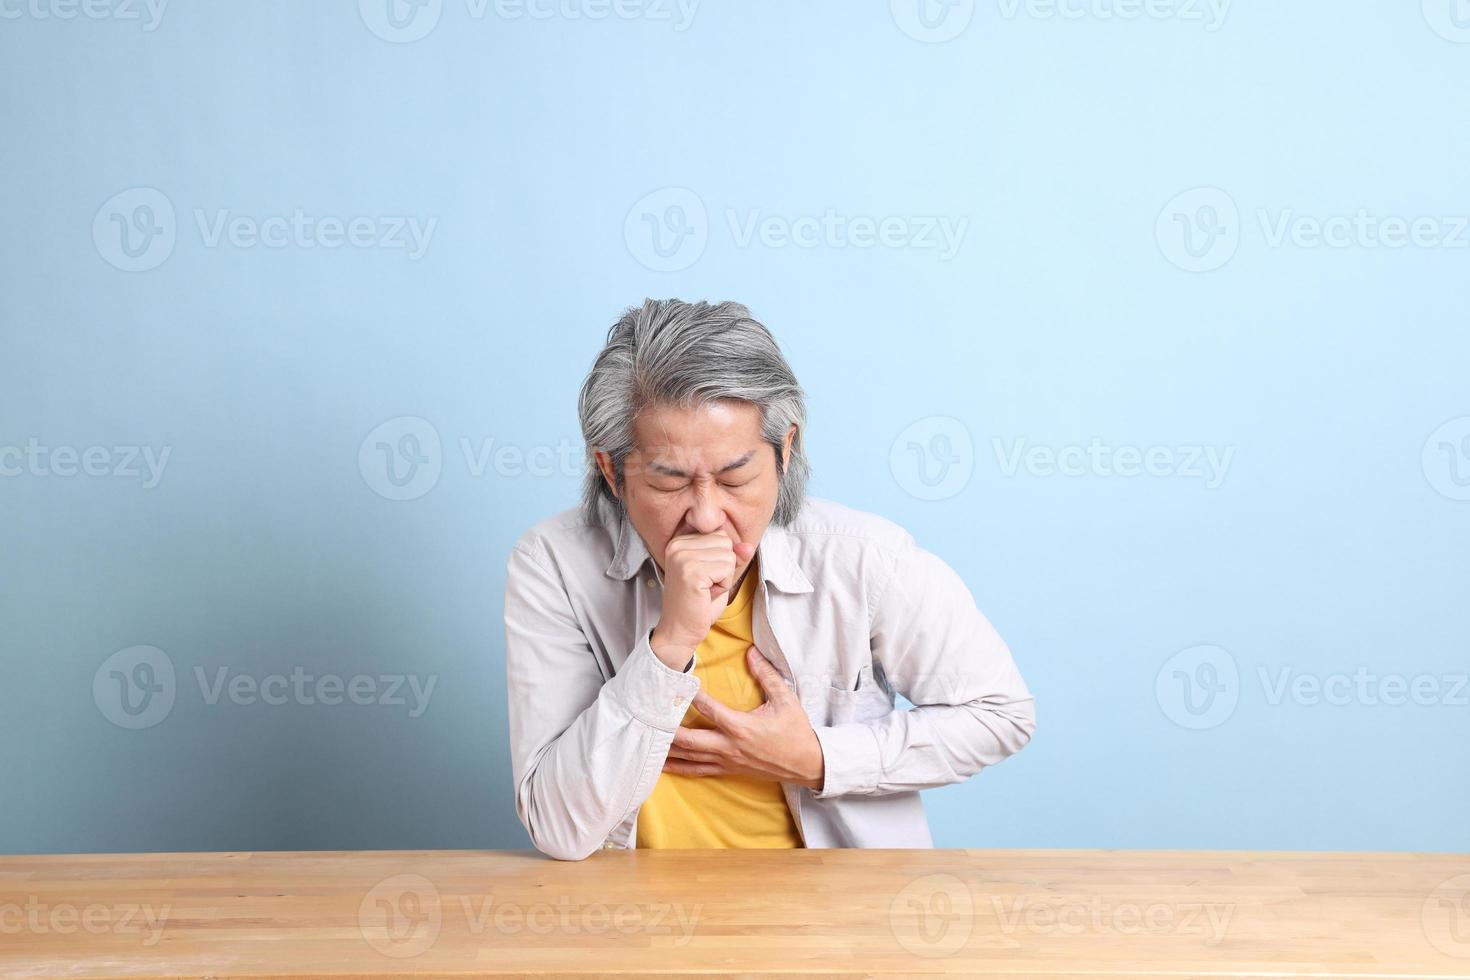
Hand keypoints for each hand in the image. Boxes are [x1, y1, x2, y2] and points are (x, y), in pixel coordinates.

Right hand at [650, 530, 755, 669]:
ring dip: (724, 577)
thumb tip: (748, 546)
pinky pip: (727, 569)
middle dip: (724, 567)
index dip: (721, 559)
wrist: (680, 631)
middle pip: (725, 542)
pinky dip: (723, 585)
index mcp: (680, 541)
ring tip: (705, 590)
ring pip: (728, 555)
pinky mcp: (691, 571)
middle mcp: (677, 545)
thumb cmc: (699, 604)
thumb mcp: (719, 573)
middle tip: (705, 585)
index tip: (703, 576)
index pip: (720, 534)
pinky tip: (706, 594)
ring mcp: (682, 557)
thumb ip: (733, 555)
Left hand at [662, 646, 825, 790]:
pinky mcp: (728, 770)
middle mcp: (729, 746)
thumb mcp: (785, 700)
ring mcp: (727, 761)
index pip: (709, 710)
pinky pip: (698, 771)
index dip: (690, 697)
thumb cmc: (796, 731)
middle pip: (689, 739)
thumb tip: (751, 652)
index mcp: (741, 727)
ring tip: (646, 739)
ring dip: (667, 749)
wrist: (807, 764)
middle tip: (648, 718)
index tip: (674, 685)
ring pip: (690, 757)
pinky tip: (662, 765)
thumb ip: (767, 675)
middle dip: (667, 730)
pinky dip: (678, 767)